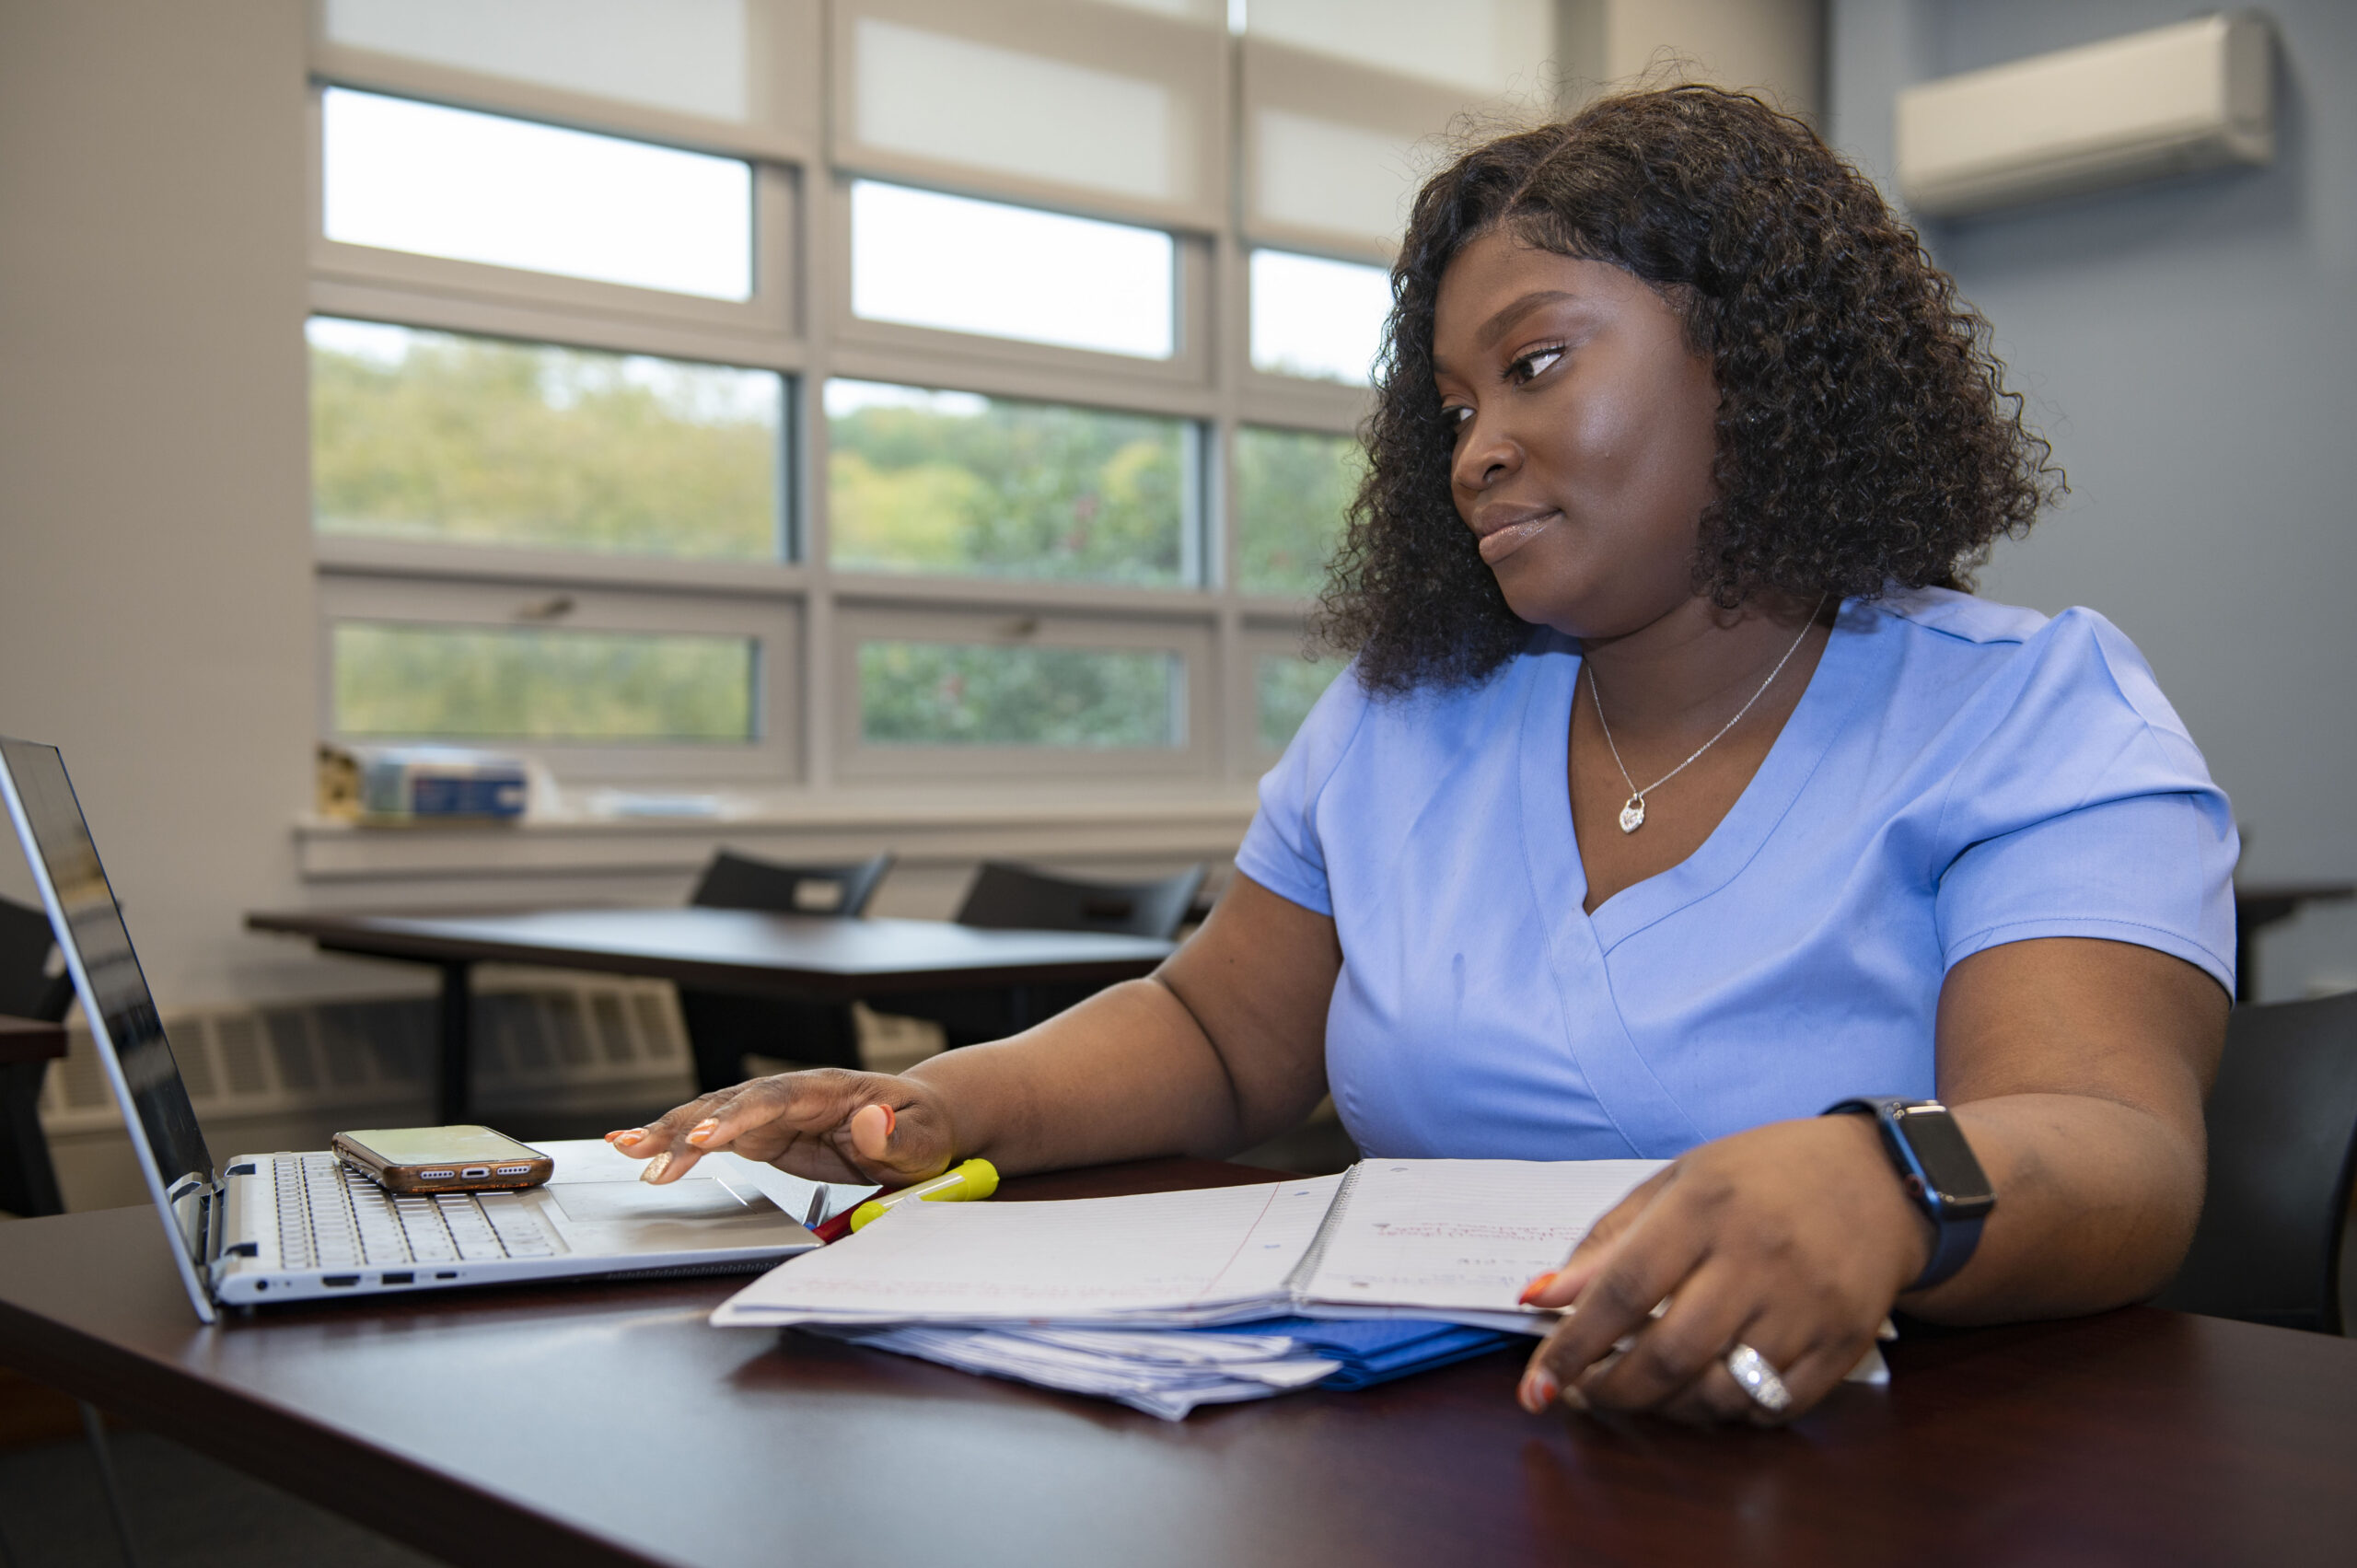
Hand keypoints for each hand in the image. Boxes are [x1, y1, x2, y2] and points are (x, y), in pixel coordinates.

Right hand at [604, 1069, 957, 1188]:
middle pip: (729, 1105)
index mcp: (828, 1091)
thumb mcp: (923, 1139)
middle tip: (645, 1156)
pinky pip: (714, 1136)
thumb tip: (871, 1122)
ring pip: (711, 1117)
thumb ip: (897, 1135)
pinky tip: (639, 1149)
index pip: (774, 1099)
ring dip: (668, 1132)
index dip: (736, 1117)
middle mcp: (792, 1096)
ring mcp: (773, 1114)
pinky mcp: (764, 1135)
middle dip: (685, 1129)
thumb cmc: (923, 1129)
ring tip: (624, 1148)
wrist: (920, 1124)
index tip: (704, 1139)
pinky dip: (677, 1142)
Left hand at [1516, 1116, 1930, 1423]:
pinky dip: (1729, 1414)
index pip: (1623, 1290)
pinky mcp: (1845, 1343)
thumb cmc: (1763, 1176)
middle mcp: (1759, 1257)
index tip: (1534, 1386)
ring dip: (1667, 1409)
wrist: (1883, 1179)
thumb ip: (1608, 1241)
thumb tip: (1541, 1297)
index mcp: (1706, 1207)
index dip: (1571, 1346)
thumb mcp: (1679, 1182)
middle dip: (1611, 1391)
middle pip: (1669, 1355)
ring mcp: (1807, 1306)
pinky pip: (1774, 1407)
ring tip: (1642, 1391)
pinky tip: (1706, 1392)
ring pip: (1720, 1393)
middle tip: (1585, 1394)